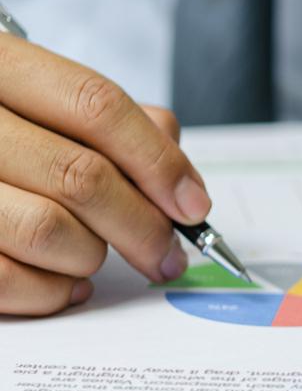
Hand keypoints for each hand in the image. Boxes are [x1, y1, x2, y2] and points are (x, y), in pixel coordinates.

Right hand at [0, 36, 209, 315]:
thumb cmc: (3, 127)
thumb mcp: (44, 98)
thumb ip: (111, 125)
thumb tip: (180, 182)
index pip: (97, 106)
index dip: (158, 160)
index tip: (194, 205)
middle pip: (81, 176)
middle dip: (143, 226)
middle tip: (169, 254)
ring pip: (47, 230)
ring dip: (93, 255)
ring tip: (98, 257)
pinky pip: (4, 278)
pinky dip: (51, 292)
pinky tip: (66, 285)